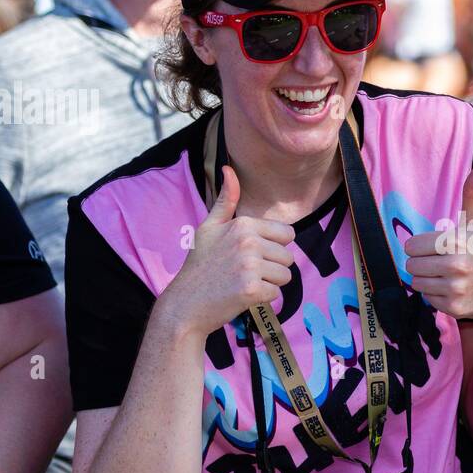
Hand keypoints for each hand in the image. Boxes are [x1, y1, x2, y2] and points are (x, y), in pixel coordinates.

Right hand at [158, 166, 295, 336]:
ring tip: (243, 283)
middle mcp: (248, 242)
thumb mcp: (209, 228)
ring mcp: (250, 266)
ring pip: (286, 276)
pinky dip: (262, 298)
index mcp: (242, 224)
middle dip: (272, 267)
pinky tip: (241, 296)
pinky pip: (276, 293)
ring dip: (269, 283)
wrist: (185, 304)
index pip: (287, 234)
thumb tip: (228, 168)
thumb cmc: (199, 265)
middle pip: (288, 256)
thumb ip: (225, 200)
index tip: (251, 255)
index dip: (273, 247)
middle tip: (244, 272)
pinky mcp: (252, 290)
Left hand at [403, 163, 472, 327]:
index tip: (436, 248)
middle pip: (411, 265)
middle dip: (423, 263)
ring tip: (448, 276)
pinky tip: (454, 289)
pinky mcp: (454, 308)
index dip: (421, 246)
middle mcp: (455, 266)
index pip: (411, 246)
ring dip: (428, 279)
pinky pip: (427, 299)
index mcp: (456, 241)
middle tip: (442, 263)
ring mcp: (455, 288)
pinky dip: (436, 295)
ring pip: (416, 283)